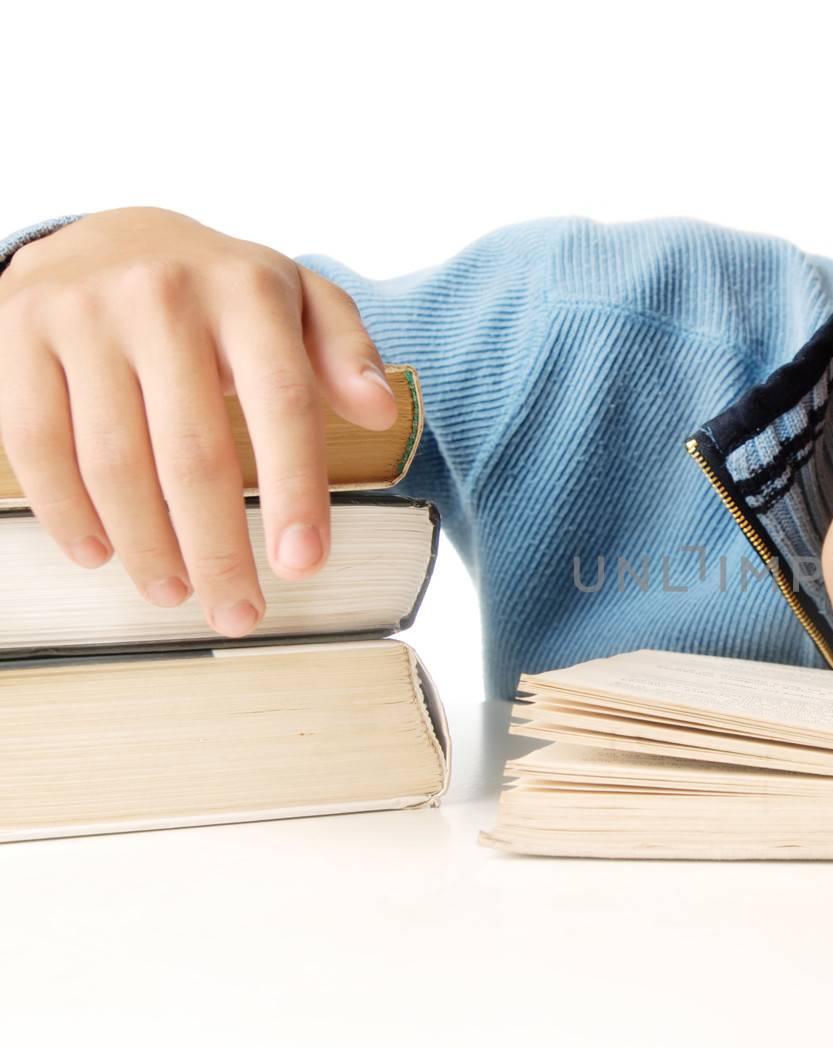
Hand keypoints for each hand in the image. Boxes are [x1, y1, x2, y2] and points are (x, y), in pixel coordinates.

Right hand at [0, 206, 396, 636]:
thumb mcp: (299, 301)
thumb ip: (346, 352)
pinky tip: (101, 554)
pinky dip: (68, 512)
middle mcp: (162, 295)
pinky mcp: (16, 332)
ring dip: (147, 545)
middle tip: (239, 614)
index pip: (283, 404)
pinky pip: (36, 444)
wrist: (109, 232)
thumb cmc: (222, 290)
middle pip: (194, 453)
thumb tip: (379, 411)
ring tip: (175, 592)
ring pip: (114, 461)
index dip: (295, 491)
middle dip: (219, 549)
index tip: (303, 566)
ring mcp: (81, 313)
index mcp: (248, 289)